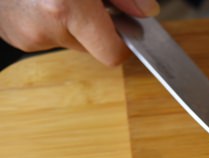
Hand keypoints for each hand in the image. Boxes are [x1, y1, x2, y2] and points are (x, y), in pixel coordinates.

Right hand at [0, 0, 159, 65]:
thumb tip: (146, 12)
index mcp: (66, 8)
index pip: (112, 53)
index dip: (123, 41)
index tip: (125, 27)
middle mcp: (45, 26)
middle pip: (91, 47)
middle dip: (94, 26)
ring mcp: (26, 35)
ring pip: (68, 40)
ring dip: (69, 21)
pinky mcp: (13, 36)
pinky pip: (45, 35)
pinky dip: (47, 20)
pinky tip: (38, 0)